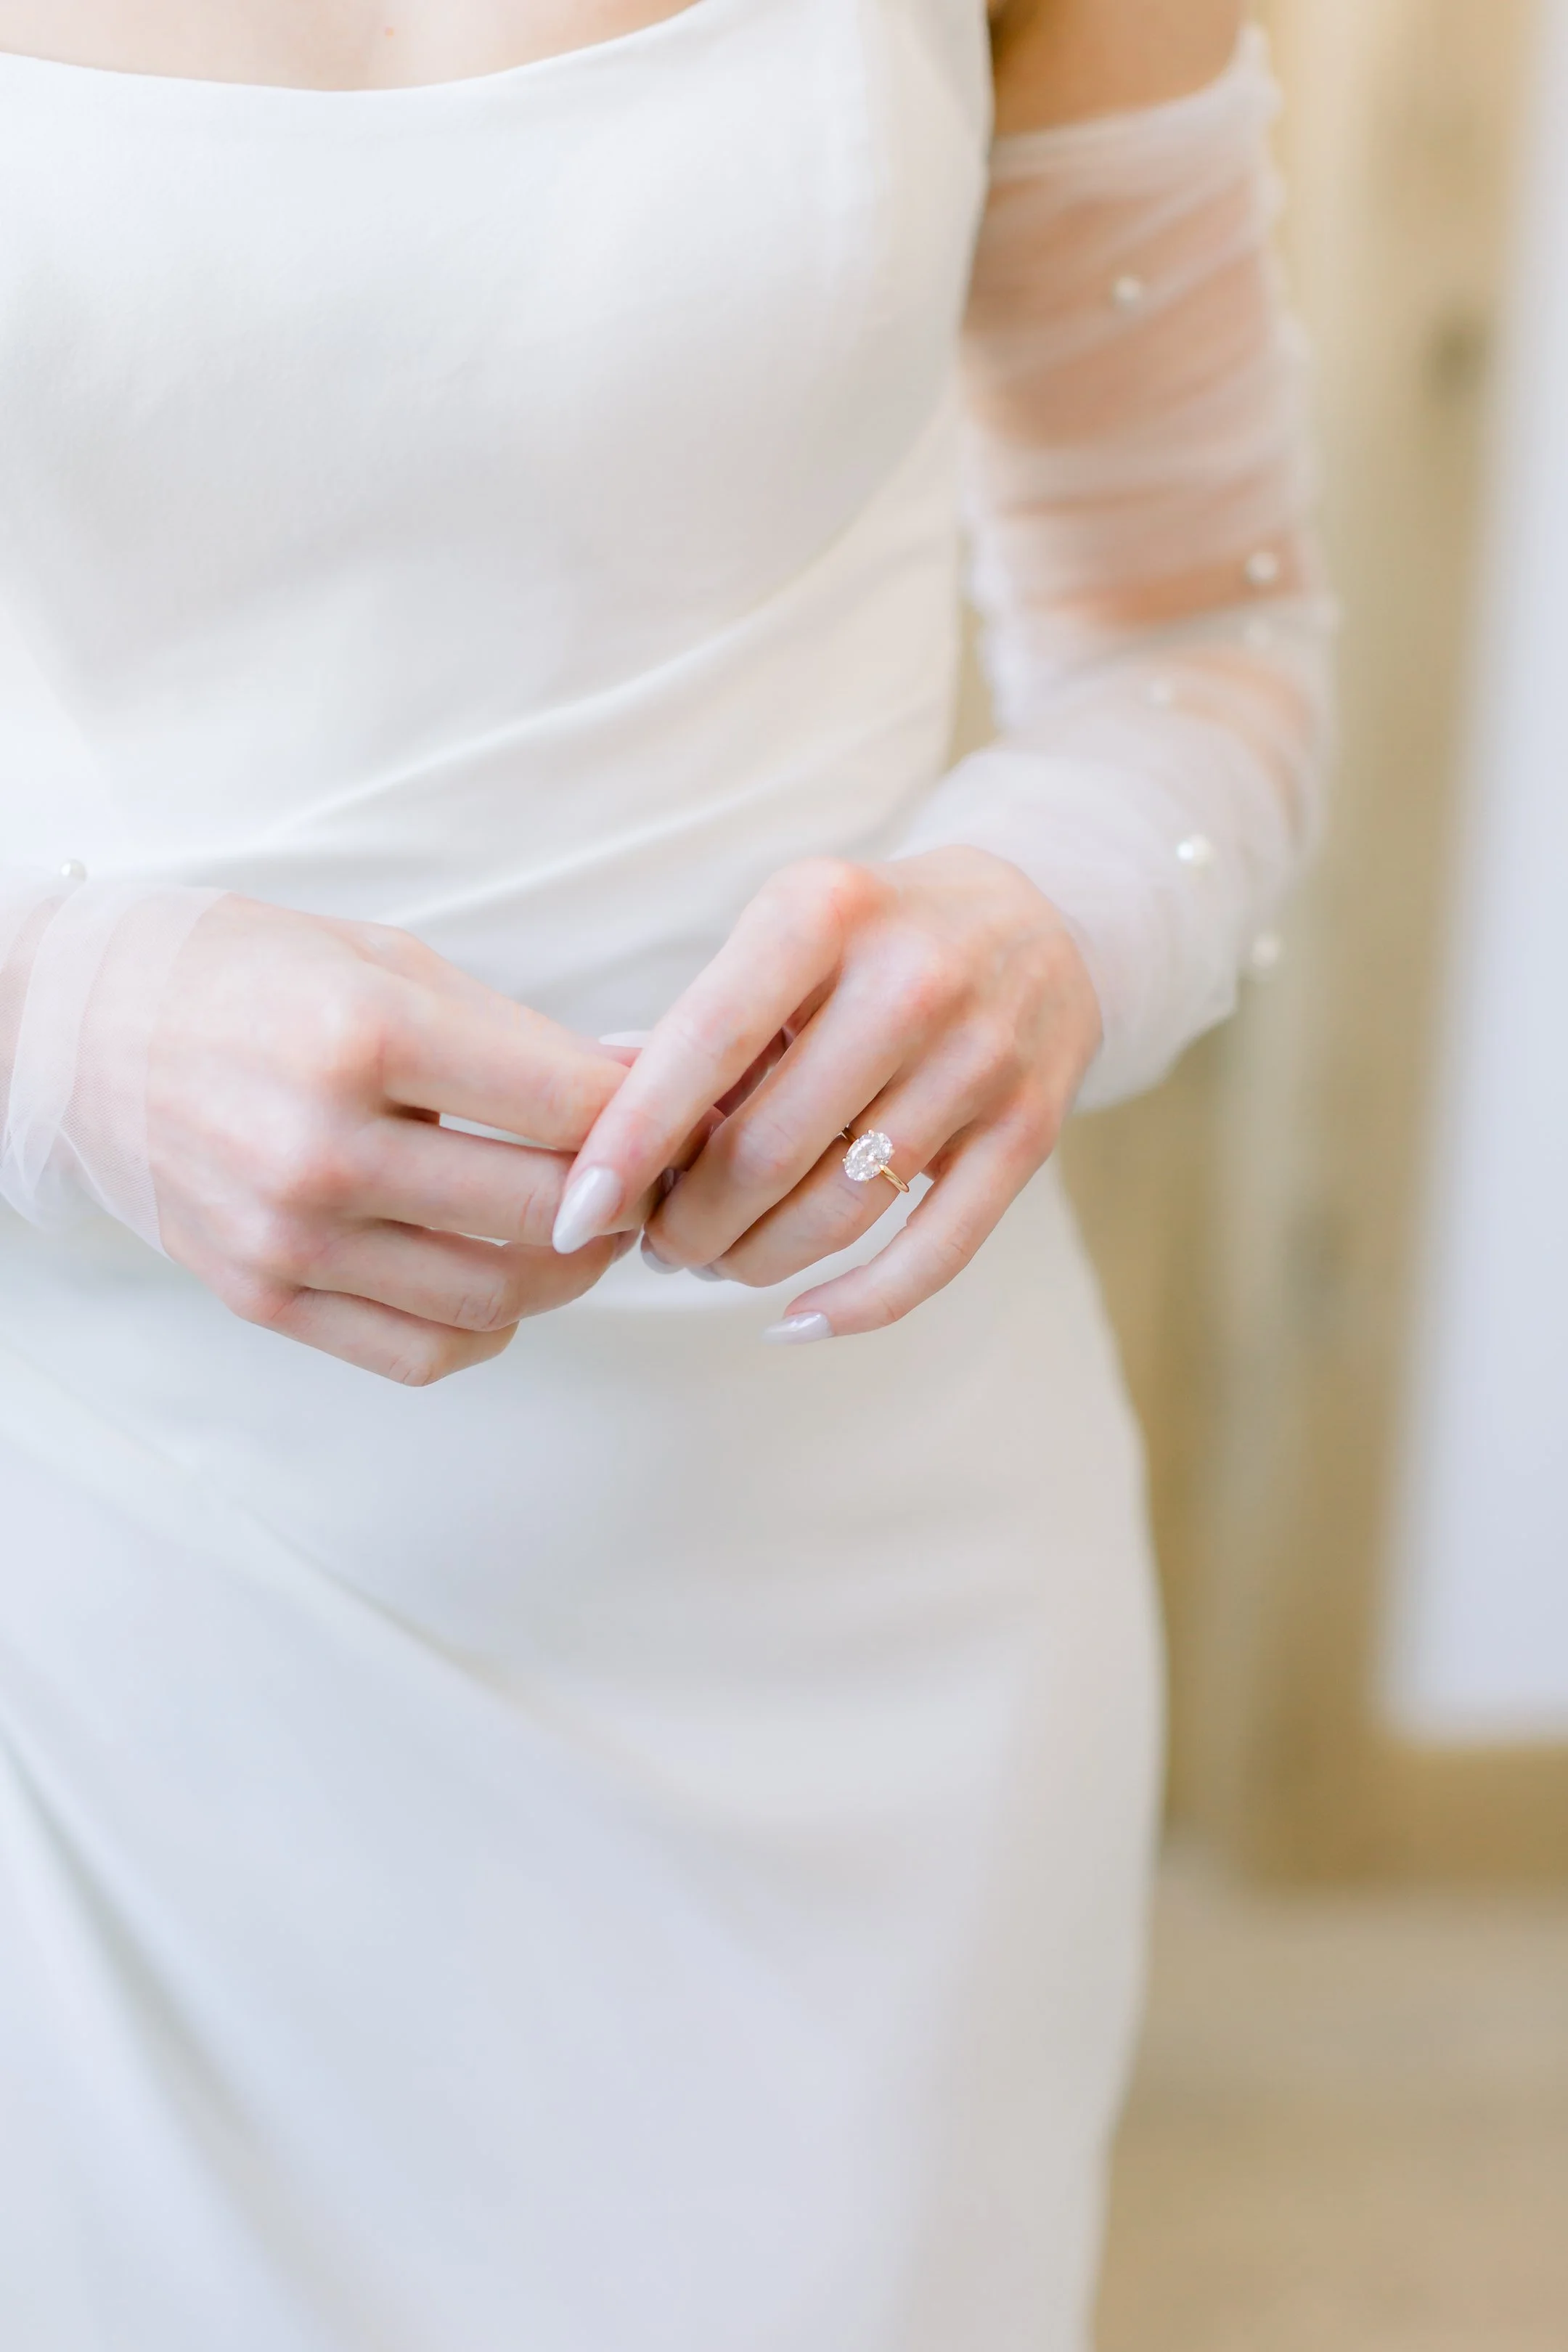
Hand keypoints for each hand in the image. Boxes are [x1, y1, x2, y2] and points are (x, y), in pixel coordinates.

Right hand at [151, 896, 646, 1382]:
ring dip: (567, 1273)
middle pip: (544, 1212)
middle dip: (622, 1201)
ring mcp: (287, 1234)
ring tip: (577, 1229)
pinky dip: (486, 1332)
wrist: (83, 1027)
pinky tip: (499, 1285)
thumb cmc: (248, 976)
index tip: (669, 1114)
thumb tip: (643, 1081)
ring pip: (494, 1298)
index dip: (647, 1116)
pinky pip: (418, 1353)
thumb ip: (520, 1036)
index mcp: (363, 1037)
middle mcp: (323, 1148)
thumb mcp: (389, 961)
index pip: (570, 1106)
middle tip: (640, 1180)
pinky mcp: (260, 1294)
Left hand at [550, 849, 1102, 1337]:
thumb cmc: (870, 942)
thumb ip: (702, 1030)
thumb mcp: (784, 934)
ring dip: (754, 1260)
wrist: (1040, 923)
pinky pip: (935, 1253)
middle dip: (689, 1221)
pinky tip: (794, 1322)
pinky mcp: (1032, 1129)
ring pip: (840, 1209)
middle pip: (767, 1149)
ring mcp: (982, 1059)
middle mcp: (912, 981)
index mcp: (825, 911)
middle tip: (658, 1242)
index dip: (631, 1141)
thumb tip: (602, 1150)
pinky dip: (855, 1305)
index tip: (574, 1214)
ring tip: (715, 1260)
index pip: (705, 1043)